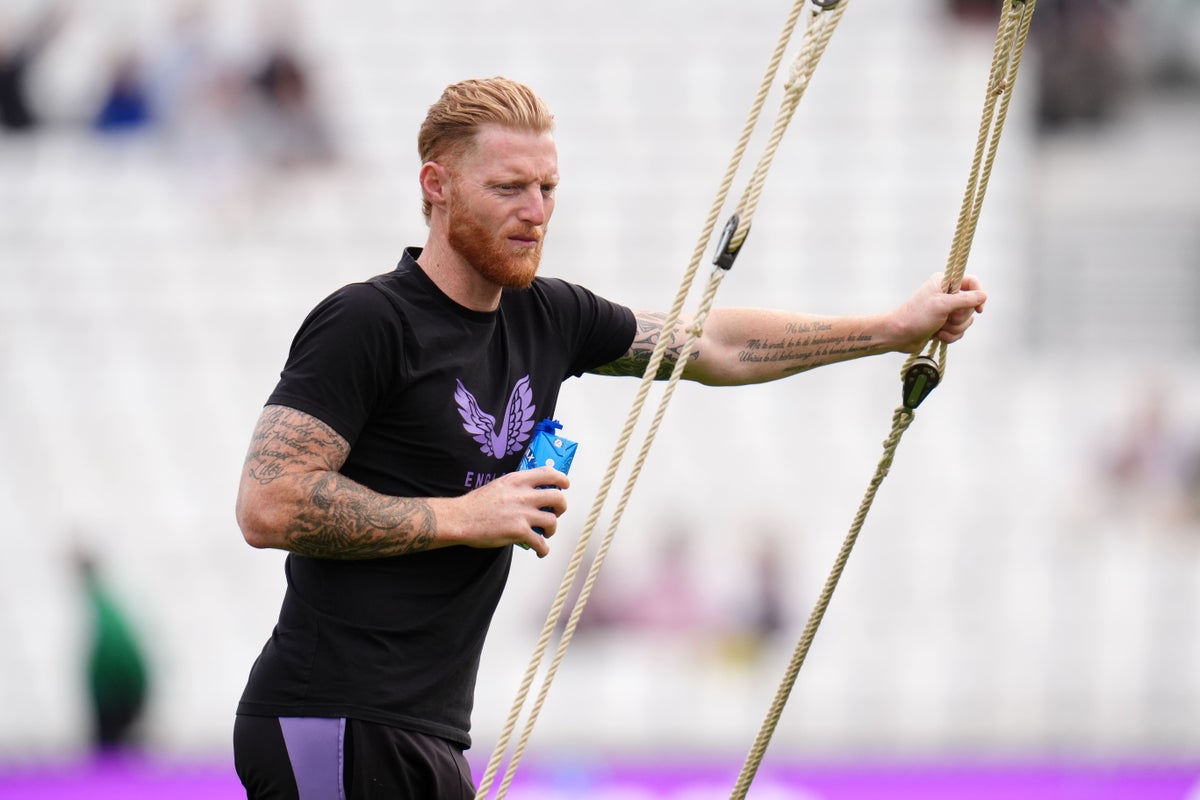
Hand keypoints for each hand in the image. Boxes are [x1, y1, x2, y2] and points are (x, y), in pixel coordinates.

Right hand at [438, 466, 569, 557]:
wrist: (460, 519)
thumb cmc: (476, 504)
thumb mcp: (499, 485)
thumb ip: (517, 487)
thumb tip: (532, 493)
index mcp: (517, 480)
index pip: (549, 473)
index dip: (562, 479)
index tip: (564, 485)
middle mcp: (523, 495)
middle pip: (558, 498)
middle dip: (561, 507)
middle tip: (556, 512)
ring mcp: (522, 513)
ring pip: (552, 521)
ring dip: (551, 529)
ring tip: (544, 533)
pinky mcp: (518, 531)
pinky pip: (541, 542)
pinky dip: (544, 549)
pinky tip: (541, 551)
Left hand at [892, 273, 986, 353]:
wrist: (899, 335)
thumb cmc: (917, 316)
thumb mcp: (942, 305)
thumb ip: (965, 299)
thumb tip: (983, 296)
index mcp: (945, 282)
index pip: (972, 282)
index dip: (978, 295)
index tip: (978, 309)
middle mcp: (946, 294)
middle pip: (970, 305)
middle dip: (959, 317)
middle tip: (946, 318)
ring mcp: (946, 310)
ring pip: (966, 321)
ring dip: (954, 328)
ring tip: (939, 328)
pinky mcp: (944, 324)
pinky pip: (959, 331)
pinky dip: (950, 336)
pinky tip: (937, 335)